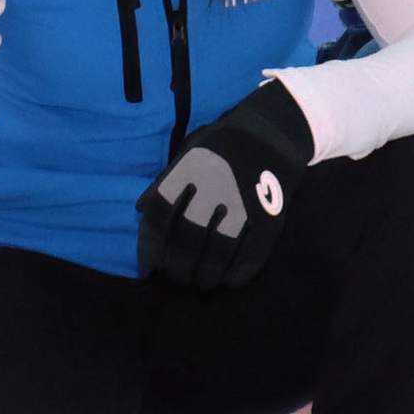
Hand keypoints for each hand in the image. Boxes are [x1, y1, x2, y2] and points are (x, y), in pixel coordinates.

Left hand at [136, 81, 312, 288]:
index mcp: (188, 172)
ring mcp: (244, 204)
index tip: (150, 265)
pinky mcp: (269, 217)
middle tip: (177, 276)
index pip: (160, 217)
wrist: (272, 132)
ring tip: (201, 281)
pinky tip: (229, 280)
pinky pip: (251, 255)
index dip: (150, 246)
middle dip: (178, 267)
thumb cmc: (221, 145)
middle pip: (187, 240)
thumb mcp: (186, 153)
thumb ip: (163, 182)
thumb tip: (141, 211)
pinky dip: (237, 274)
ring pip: (218, 253)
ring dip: (206, 275)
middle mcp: (213, 188)